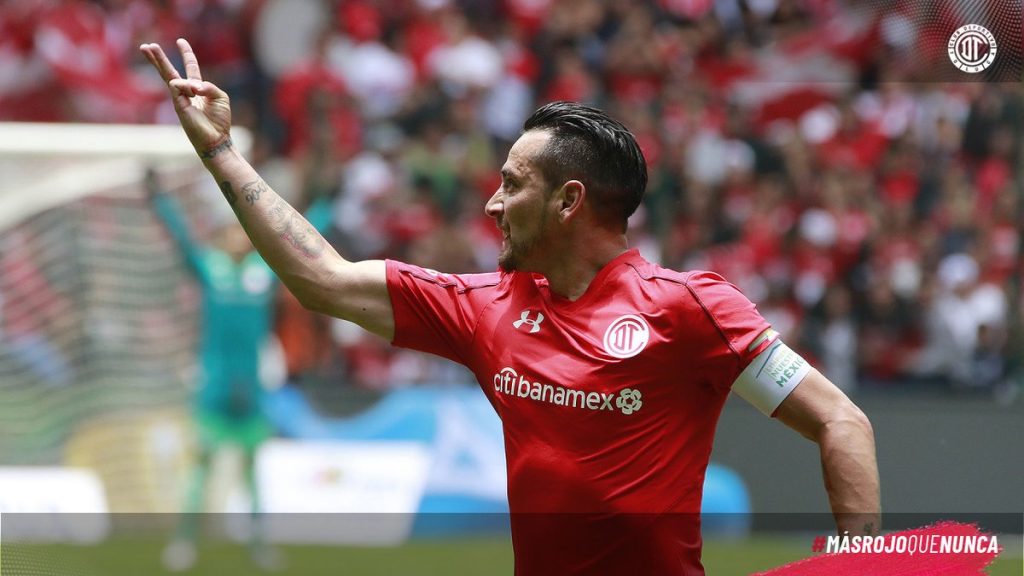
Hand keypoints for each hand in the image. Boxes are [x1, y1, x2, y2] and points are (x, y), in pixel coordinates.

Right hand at [139, 39, 231, 157]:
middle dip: (159, 57)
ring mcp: (180, 98)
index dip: (186, 54)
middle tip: (147, 45)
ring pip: (167, 75)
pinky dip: (185, 84)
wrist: (217, 138)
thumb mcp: (220, 97)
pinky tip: (192, 89)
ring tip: (148, 47)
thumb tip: (194, 85)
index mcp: (198, 88)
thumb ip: (209, 86)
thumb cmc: (219, 120)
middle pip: (169, 70)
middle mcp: (186, 91)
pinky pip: (176, 87)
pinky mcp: (178, 105)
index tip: (180, 40)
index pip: (190, 67)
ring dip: (159, 60)